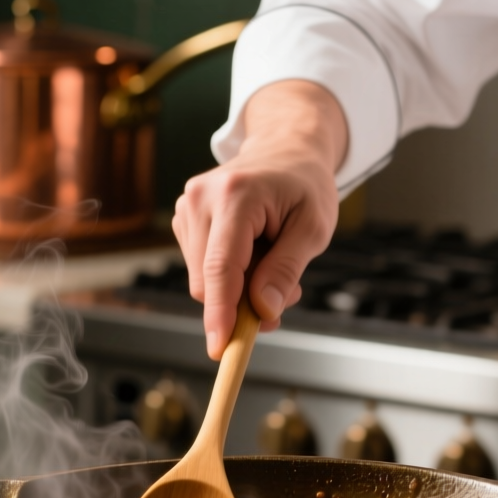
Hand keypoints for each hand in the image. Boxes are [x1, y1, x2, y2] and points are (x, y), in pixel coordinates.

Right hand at [173, 80, 346, 358]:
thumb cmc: (305, 187)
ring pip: (204, 281)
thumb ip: (287, 270)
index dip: (220, 313)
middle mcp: (201, 198)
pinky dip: (229, 274)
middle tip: (285, 295)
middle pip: (209, 282)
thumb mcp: (314, 228)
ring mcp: (187, 207)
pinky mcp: (183, 218)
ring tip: (271, 258)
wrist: (285, 150)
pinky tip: (252, 251)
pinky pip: (202, 269)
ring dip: (239, 288)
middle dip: (243, 303)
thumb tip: (263, 311)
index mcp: (236, 195)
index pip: (221, 266)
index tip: (220, 348)